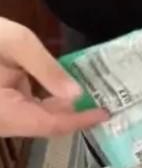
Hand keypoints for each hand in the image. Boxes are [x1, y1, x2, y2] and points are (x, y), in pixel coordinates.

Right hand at [0, 19, 105, 136]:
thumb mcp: (15, 42)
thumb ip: (46, 69)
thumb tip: (76, 94)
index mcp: (3, 113)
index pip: (50, 125)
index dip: (81, 121)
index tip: (106, 114)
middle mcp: (0, 122)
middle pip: (45, 124)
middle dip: (74, 113)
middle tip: (105, 100)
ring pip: (36, 117)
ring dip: (61, 106)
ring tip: (91, 93)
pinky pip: (24, 109)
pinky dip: (45, 99)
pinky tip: (62, 87)